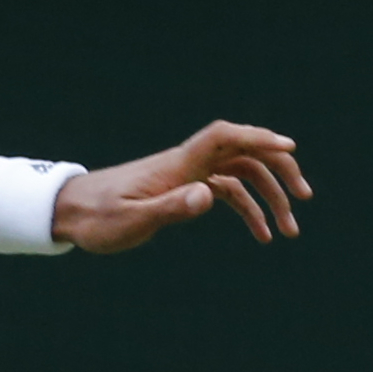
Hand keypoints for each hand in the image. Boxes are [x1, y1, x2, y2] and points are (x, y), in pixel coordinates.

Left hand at [52, 121, 309, 253]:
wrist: (68, 214)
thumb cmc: (95, 218)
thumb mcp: (131, 221)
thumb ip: (170, 208)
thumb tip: (208, 195)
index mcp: (176, 165)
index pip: (224, 137)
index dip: (258, 137)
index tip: (289, 147)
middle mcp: (186, 165)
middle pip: (244, 153)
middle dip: (278, 171)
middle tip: (304, 197)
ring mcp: (187, 176)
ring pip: (241, 175)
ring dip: (269, 197)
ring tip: (288, 230)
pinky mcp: (183, 190)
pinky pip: (225, 193)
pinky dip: (247, 210)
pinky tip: (260, 235)